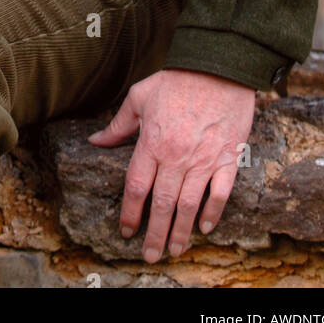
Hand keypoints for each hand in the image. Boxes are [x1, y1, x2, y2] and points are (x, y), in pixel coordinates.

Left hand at [88, 67, 255, 262]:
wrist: (218, 66)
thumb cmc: (176, 79)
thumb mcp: (139, 96)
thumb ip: (118, 124)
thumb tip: (95, 141)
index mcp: (153, 142)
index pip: (137, 187)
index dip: (130, 213)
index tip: (127, 231)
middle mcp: (177, 157)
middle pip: (162, 204)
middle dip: (154, 233)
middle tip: (149, 255)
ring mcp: (204, 160)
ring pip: (190, 205)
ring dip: (181, 232)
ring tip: (174, 250)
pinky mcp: (228, 158)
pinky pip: (220, 192)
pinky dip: (213, 212)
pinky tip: (206, 227)